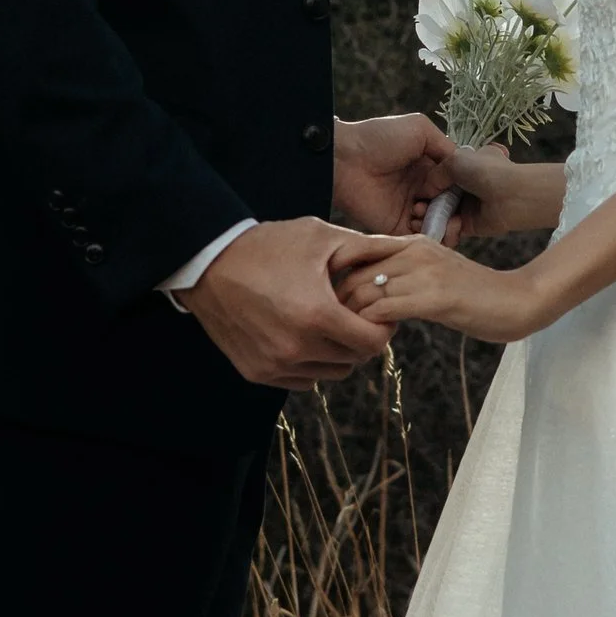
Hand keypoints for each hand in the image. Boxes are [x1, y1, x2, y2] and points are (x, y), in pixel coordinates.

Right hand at [181, 218, 396, 386]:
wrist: (208, 263)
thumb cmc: (267, 246)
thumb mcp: (320, 237)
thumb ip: (367, 248)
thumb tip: (408, 247)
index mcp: (317, 315)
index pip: (373, 343)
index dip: (381, 327)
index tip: (375, 312)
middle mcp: (297, 348)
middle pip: (354, 359)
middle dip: (359, 337)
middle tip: (350, 313)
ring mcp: (275, 364)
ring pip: (329, 373)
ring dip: (336, 353)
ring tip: (325, 322)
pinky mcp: (257, 372)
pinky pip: (301, 379)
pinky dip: (309, 362)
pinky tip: (300, 334)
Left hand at [328, 231, 551, 344]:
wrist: (517, 301)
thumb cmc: (475, 294)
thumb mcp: (435, 273)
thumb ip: (404, 274)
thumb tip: (366, 292)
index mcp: (413, 241)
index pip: (356, 254)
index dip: (337, 282)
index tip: (333, 307)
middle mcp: (415, 250)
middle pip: (353, 274)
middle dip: (337, 305)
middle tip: (337, 330)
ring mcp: (425, 272)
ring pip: (363, 293)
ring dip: (350, 321)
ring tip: (353, 339)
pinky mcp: (434, 297)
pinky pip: (383, 311)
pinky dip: (370, 329)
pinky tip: (374, 342)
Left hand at [332, 111, 456, 233]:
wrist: (343, 158)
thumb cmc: (379, 138)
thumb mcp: (420, 129)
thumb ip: (446, 146)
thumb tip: (465, 166)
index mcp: (428, 168)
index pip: (455, 185)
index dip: (464, 191)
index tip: (469, 194)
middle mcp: (422, 190)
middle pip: (449, 207)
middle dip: (454, 211)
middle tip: (451, 211)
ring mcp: (409, 209)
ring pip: (437, 223)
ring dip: (440, 221)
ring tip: (427, 210)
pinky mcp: (395, 226)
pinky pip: (418, 237)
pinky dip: (427, 234)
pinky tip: (420, 220)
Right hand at [425, 137, 524, 242]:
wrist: (511, 195)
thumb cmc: (485, 171)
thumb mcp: (454, 161)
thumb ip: (434, 175)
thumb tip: (424, 192)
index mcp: (464, 166)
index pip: (438, 176)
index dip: (423, 186)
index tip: (412, 195)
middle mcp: (465, 185)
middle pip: (437, 198)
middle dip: (423, 206)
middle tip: (415, 212)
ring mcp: (468, 206)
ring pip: (442, 215)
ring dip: (430, 220)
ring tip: (420, 223)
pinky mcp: (470, 225)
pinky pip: (451, 230)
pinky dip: (444, 231)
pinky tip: (437, 231)